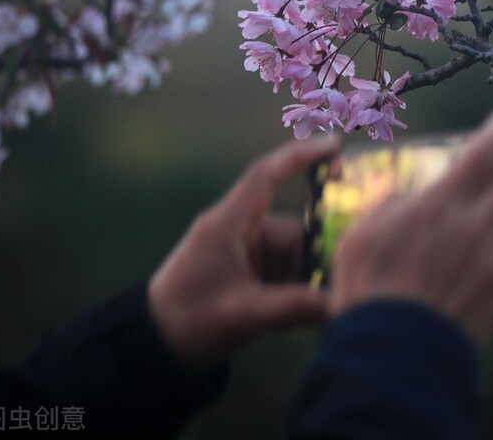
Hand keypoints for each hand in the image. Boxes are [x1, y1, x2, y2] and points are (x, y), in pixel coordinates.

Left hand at [147, 134, 339, 367]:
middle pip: (294, 232)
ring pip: (292, 257)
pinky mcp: (244, 271)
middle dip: (310, 264)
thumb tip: (341, 303)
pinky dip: (288, 293)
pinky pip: (281, 273)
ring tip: (291, 320)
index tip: (336, 145)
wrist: (152, 348)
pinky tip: (284, 322)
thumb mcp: (244, 314)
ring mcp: (242, 251)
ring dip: (299, 286)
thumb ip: (295, 306)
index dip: (301, 155)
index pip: (267, 175)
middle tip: (322, 296)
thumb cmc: (189, 321)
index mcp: (229, 223)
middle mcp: (238, 230)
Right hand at [329, 104, 492, 347]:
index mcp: (442, 203)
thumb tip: (416, 195)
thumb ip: (395, 204)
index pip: (490, 147)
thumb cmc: (367, 291)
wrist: (394, 359)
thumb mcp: (361, 234)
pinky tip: (475, 269)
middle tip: (484, 179)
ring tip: (474, 229)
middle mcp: (479, 226)